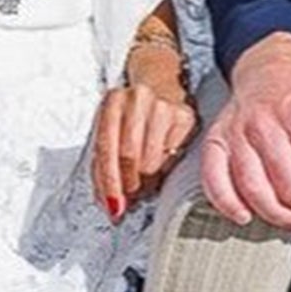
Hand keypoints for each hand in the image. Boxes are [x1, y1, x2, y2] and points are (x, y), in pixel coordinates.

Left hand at [92, 59, 197, 219]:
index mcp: (112, 101)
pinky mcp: (186, 117)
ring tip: (144, 179)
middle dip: (128, 185)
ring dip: (146, 181)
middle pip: (129, 157)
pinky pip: (173, 158)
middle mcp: (137, 99)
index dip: (109, 182)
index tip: (112, 205)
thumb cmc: (131, 115)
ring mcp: (164, 105)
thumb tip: (107, 203)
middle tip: (130, 197)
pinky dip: (164, 169)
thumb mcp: (110, 130)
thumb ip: (103, 164)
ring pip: (152, 162)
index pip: (106, 148)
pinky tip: (160, 161)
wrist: (161, 86)